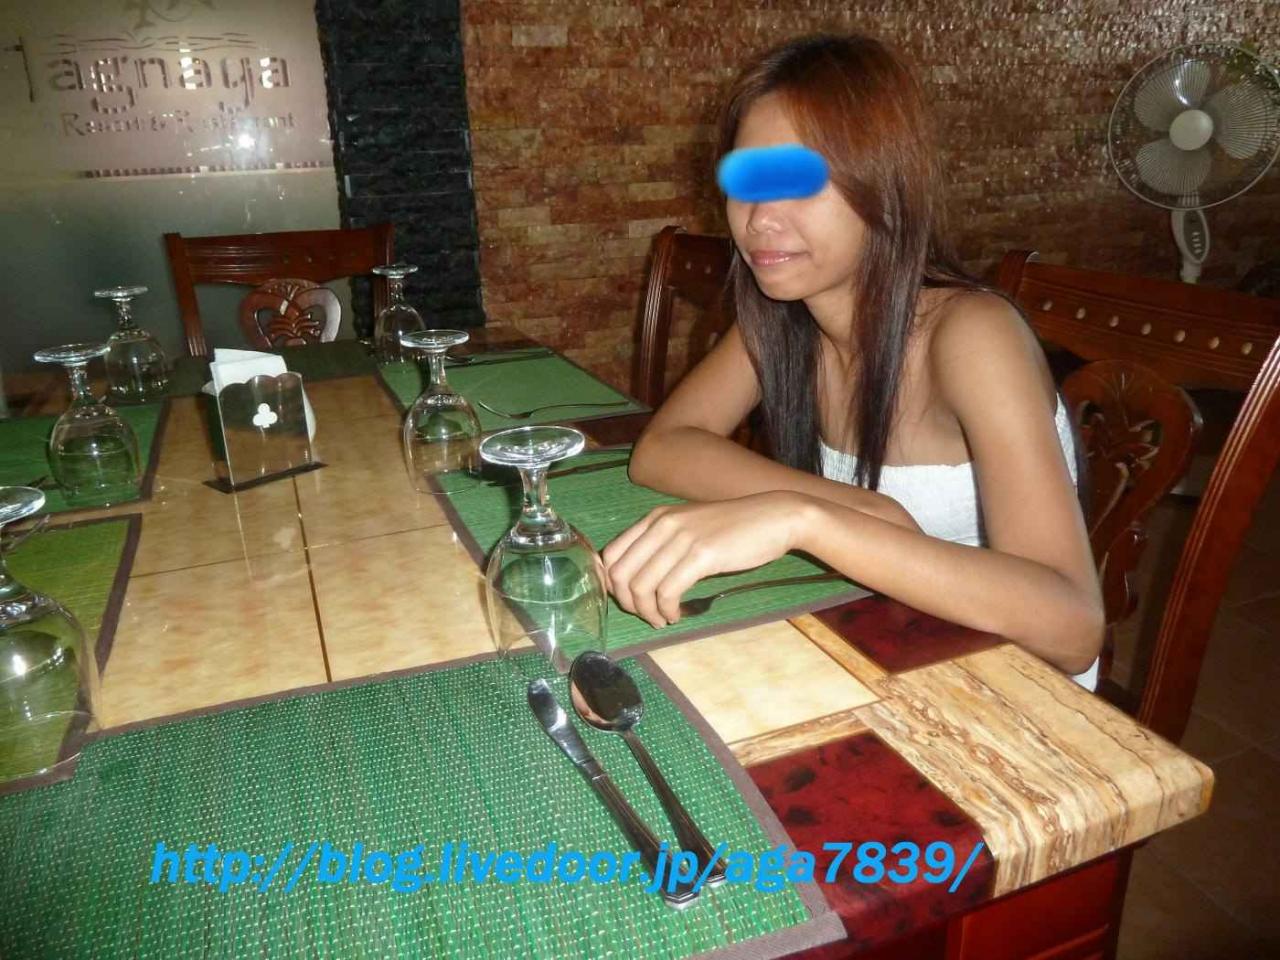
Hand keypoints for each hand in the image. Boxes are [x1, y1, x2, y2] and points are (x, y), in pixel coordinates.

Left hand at [601, 491, 810, 627]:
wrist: (774, 518)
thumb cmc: (735, 527)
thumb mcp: (691, 528)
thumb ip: (663, 544)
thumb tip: (638, 577)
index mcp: (655, 518)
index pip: (611, 555)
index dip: (612, 585)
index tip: (629, 601)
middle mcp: (662, 525)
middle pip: (620, 574)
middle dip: (627, 603)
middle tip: (645, 616)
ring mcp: (681, 539)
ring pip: (641, 586)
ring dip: (648, 612)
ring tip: (662, 619)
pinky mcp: (701, 555)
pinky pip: (667, 592)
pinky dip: (667, 610)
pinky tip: (676, 615)